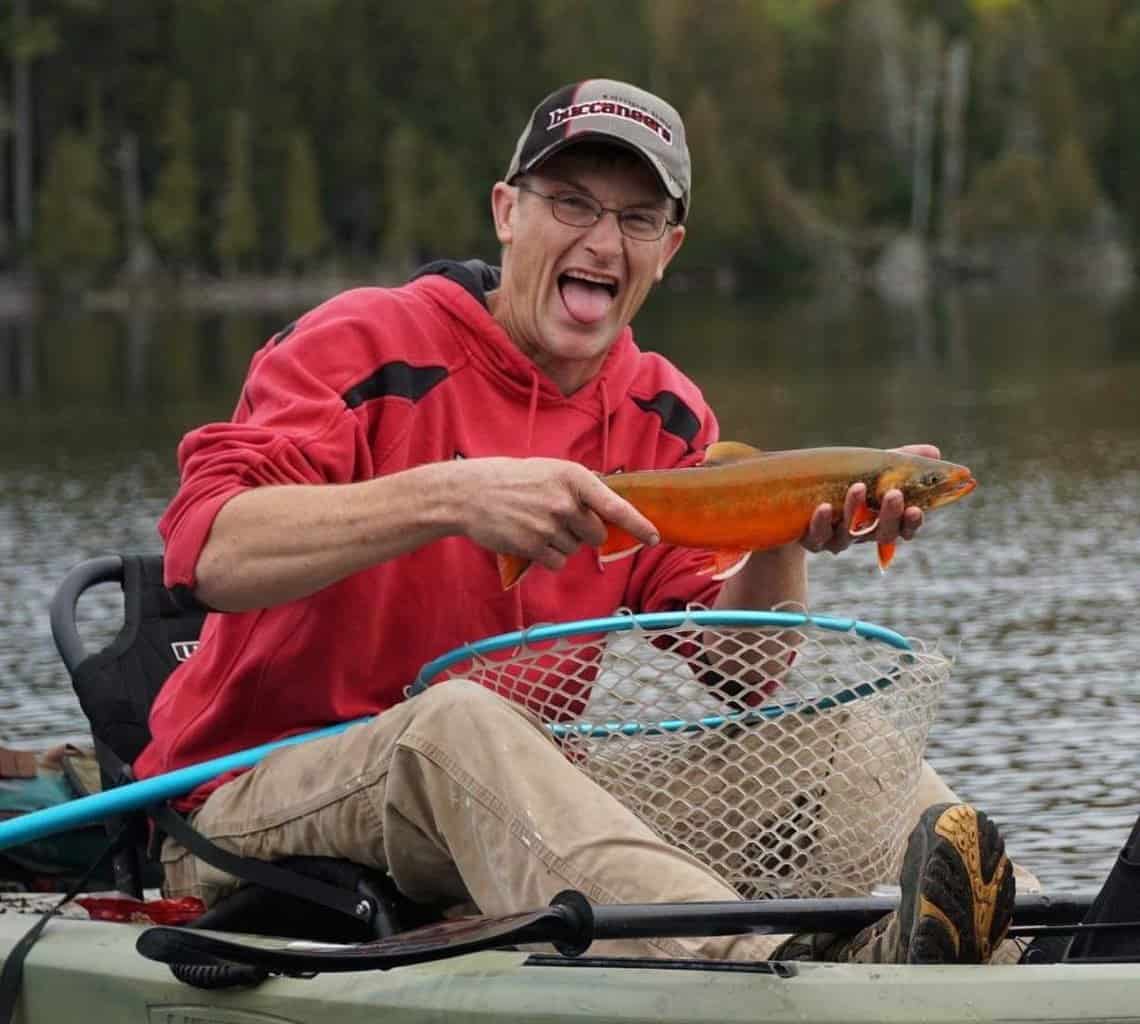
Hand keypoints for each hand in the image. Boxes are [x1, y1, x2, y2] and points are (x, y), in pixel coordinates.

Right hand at [450, 457, 658, 571]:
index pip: (616, 506)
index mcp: (575, 478)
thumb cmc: (513, 480)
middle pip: (596, 534)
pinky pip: (557, 562)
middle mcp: (566, 501)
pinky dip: (547, 557)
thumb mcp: (551, 472)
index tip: (654, 538)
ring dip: (561, 544)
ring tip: (535, 524)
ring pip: (574, 550)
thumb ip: (580, 490)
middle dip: (584, 533)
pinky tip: (529, 540)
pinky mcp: (534, 546)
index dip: (638, 525)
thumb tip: (607, 514)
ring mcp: (550, 525)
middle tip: (558, 520)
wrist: (470, 493)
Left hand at [800, 444, 938, 555]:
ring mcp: (837, 539)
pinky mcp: (812, 539)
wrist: (797, 498)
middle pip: (882, 533)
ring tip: (858, 487)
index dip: (911, 523)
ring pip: (849, 534)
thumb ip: (902, 459)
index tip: (916, 509)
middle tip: (894, 494)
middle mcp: (862, 534)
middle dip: (890, 515)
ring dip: (855, 510)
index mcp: (881, 520)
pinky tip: (825, 506)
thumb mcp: (872, 466)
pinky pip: (818, 536)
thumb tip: (933, 452)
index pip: (903, 529)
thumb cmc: (844, 480)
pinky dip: (822, 522)